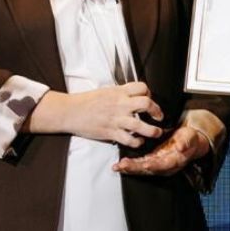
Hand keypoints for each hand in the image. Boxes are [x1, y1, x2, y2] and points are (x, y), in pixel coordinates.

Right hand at [30, 82, 164, 148]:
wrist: (70, 112)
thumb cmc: (86, 101)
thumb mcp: (106, 91)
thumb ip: (121, 93)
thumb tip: (133, 95)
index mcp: (119, 92)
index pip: (142, 88)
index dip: (149, 93)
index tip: (149, 99)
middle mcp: (120, 104)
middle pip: (147, 104)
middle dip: (157, 111)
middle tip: (159, 116)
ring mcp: (116, 119)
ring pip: (141, 125)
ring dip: (153, 131)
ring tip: (156, 132)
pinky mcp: (111, 132)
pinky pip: (129, 139)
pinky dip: (137, 142)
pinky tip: (138, 141)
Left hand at [114, 125, 209, 175]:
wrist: (189, 141)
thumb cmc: (189, 139)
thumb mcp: (190, 138)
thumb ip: (186, 142)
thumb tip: (181, 146)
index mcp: (174, 161)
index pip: (162, 165)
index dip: (153, 165)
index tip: (144, 164)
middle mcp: (164, 165)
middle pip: (148, 169)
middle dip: (134, 168)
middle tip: (122, 166)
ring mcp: (157, 163)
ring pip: (141, 168)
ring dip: (129, 168)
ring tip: (117, 167)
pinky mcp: (151, 159)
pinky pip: (139, 164)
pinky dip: (129, 165)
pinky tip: (120, 165)